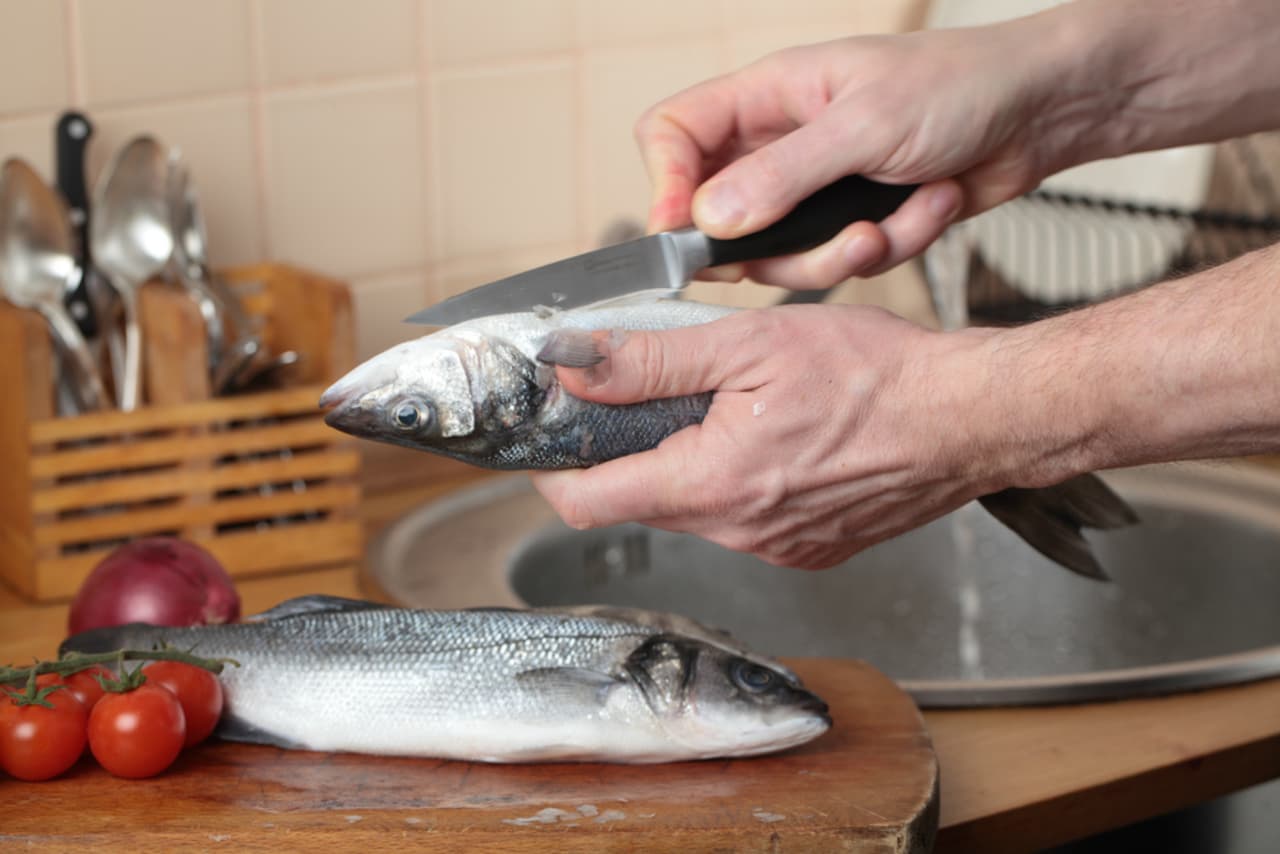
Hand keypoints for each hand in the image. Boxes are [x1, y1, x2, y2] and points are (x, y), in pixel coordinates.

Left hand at [531, 305, 1006, 568]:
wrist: (971, 419)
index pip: (587, 502)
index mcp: (710, 485)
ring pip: (694, 507)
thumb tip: (573, 365)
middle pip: (641, 500)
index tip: (551, 434)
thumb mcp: (749, 345)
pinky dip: (737, 479)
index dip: (551, 469)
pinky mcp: (810, 547)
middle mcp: (738, 532)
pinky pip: (745, 518)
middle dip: (627, 450)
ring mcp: (777, 547)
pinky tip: (772, 435)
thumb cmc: (877, 377)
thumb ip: (650, 359)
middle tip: (646, 392)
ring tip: (726, 404)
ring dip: (687, 460)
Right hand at [635, 17, 1103, 286]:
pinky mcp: (853, 222)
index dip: (663, 182)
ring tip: (887, 223)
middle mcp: (781, 144)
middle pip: (717, 212)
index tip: (682, 231)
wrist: (1041, 112)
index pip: (674, 133)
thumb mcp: (865, 126)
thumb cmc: (961, 86)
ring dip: (837, 254)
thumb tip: (707, 218)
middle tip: (813, 240)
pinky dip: (887, 247)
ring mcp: (816, 188)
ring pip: (778, 254)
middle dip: (766, 243)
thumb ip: (783, 176)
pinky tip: (929, 207)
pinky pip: (838, 262)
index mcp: (768, 96)